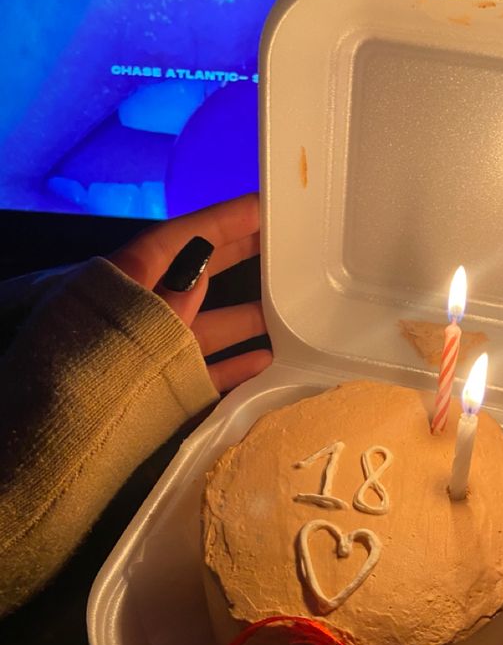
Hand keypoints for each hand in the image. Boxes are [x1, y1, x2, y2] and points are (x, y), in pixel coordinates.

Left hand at [108, 194, 271, 392]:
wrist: (71, 440)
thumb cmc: (101, 370)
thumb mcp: (136, 325)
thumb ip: (171, 299)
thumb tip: (199, 268)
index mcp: (129, 282)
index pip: (181, 239)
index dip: (222, 220)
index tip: (261, 203)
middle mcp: (146, 310)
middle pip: (198, 273)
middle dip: (240, 255)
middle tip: (282, 241)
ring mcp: (157, 349)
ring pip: (210, 323)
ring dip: (248, 315)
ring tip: (288, 305)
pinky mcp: (166, 386)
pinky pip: (208, 368)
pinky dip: (236, 364)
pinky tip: (266, 359)